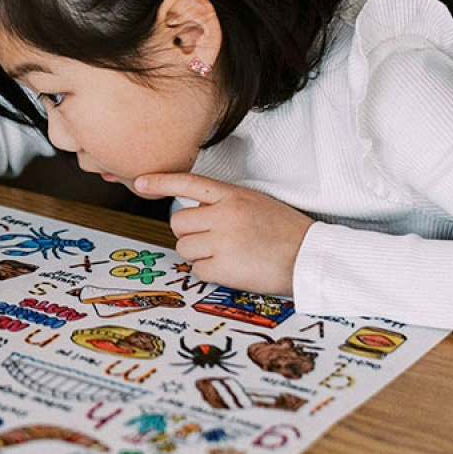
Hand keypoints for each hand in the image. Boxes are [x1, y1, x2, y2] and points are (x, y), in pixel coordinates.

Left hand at [133, 172, 313, 296]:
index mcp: (233, 195)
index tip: (140, 182)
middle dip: (190, 233)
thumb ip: (224, 202)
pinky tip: (231, 268)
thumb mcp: (255, 202)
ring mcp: (223, 241)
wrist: (312, 258)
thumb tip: (194, 208)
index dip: (160, 181)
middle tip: (212, 239)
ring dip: (198, 254)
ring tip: (225, 254)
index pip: (187, 182)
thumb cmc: (286, 231)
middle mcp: (225, 215)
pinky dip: (209, 272)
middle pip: (178, 223)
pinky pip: (197, 270)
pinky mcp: (224, 268)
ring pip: (184, 248)